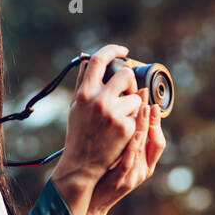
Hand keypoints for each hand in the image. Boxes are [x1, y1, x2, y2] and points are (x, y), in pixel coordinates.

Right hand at [52, 44, 142, 186]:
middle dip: (130, 81)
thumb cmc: (79, 133)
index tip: (123, 51)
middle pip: (126, 74)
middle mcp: (99, 100)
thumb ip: (82, 81)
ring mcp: (114, 114)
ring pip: (137, 97)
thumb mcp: (76, 106)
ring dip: (134, 105)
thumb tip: (86, 58)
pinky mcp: (126, 127)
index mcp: (85, 93)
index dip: (113, 50)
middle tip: (128, 90)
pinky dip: (134, 120)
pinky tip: (122, 130)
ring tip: (121, 117)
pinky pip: (139, 115)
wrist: (82, 164)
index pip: (99, 59)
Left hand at [87, 86, 164, 214]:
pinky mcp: (120, 182)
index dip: (157, 122)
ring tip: (142, 109)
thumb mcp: (117, 156)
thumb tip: (127, 110)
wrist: (90, 201)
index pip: (158, 140)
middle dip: (151, 118)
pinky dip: (132, 147)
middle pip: (153, 142)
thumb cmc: (103, 174)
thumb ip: (125, 140)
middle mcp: (143, 170)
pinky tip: (132, 133)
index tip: (152, 102)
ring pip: (142, 150)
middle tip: (146, 98)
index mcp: (145, 164)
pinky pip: (128, 162)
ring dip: (143, 127)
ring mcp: (132, 177)